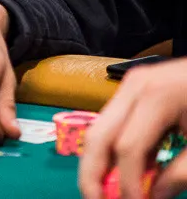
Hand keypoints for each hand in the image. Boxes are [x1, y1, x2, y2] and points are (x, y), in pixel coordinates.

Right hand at [79, 59, 186, 198]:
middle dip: (92, 173)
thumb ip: (179, 174)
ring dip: (99, 162)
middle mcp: (134, 86)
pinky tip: (123, 171)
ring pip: (100, 128)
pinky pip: (114, 122)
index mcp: (157, 97)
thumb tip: (153, 196)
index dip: (128, 183)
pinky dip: (115, 148)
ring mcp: (131, 84)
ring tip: (105, 190)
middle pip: (99, 135)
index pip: (128, 147)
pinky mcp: (134, 88)